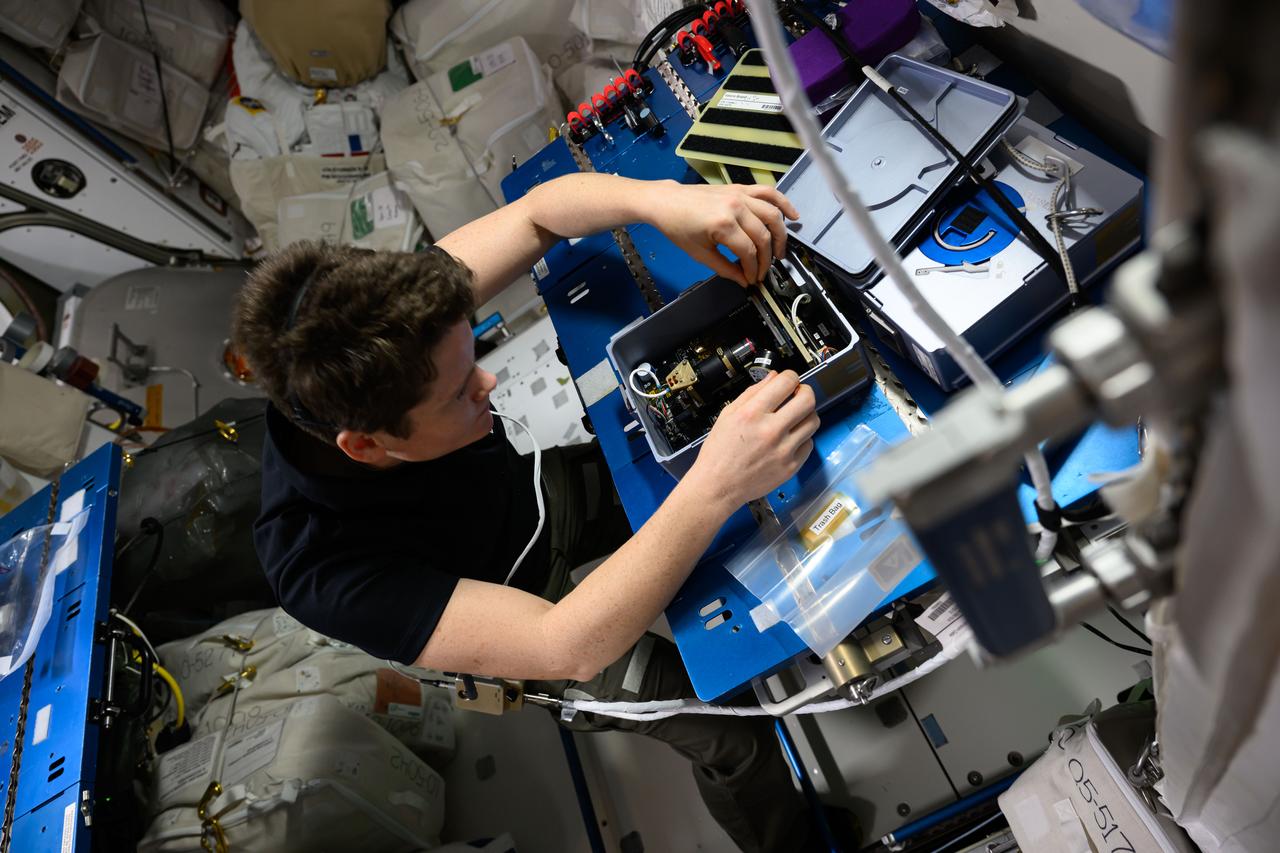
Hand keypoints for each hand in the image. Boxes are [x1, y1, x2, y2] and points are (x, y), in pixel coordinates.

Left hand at [644, 181, 800, 285]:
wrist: (666, 201)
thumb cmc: (677, 225)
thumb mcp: (699, 253)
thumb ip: (724, 268)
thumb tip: (742, 280)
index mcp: (723, 224)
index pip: (749, 252)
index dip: (753, 270)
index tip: (752, 279)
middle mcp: (735, 207)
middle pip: (763, 237)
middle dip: (766, 259)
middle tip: (764, 271)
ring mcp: (739, 195)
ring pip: (772, 216)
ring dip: (780, 236)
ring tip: (780, 252)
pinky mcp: (740, 188)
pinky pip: (768, 192)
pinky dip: (783, 203)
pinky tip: (793, 216)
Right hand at [685, 370, 818, 509]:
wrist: (719, 486)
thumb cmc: (719, 453)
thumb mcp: (728, 415)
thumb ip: (752, 393)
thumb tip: (774, 378)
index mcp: (752, 414)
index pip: (786, 382)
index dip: (790, 377)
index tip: (789, 381)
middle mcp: (770, 431)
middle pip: (807, 399)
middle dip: (805, 392)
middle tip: (798, 395)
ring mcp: (783, 450)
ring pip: (813, 421)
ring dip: (806, 414)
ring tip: (794, 418)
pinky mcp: (791, 466)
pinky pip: (809, 444)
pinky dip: (802, 438)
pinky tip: (789, 439)